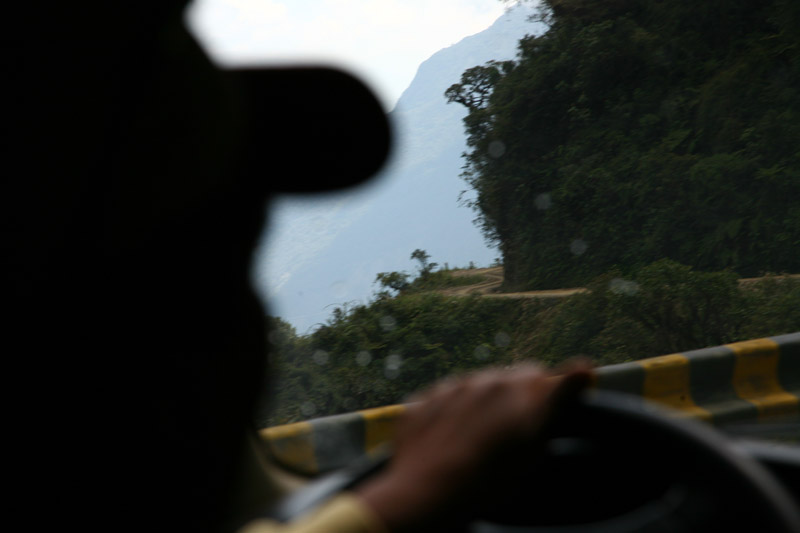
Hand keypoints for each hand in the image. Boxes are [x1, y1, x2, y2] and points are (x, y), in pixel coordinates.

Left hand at [356, 360, 592, 531]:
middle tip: (513, 429)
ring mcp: (454, 386)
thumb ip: (557, 401)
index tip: (551, 404)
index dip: (552, 390)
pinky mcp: (426, 397)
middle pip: (513, 377)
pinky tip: (449, 439)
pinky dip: (450, 411)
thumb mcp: (534, 448)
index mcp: (522, 392)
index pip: (548, 375)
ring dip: (482, 402)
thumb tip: (584, 367)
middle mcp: (489, 381)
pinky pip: (444, 397)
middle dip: (517, 395)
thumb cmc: (489, 479)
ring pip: (477, 384)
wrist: (429, 489)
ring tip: (477, 439)